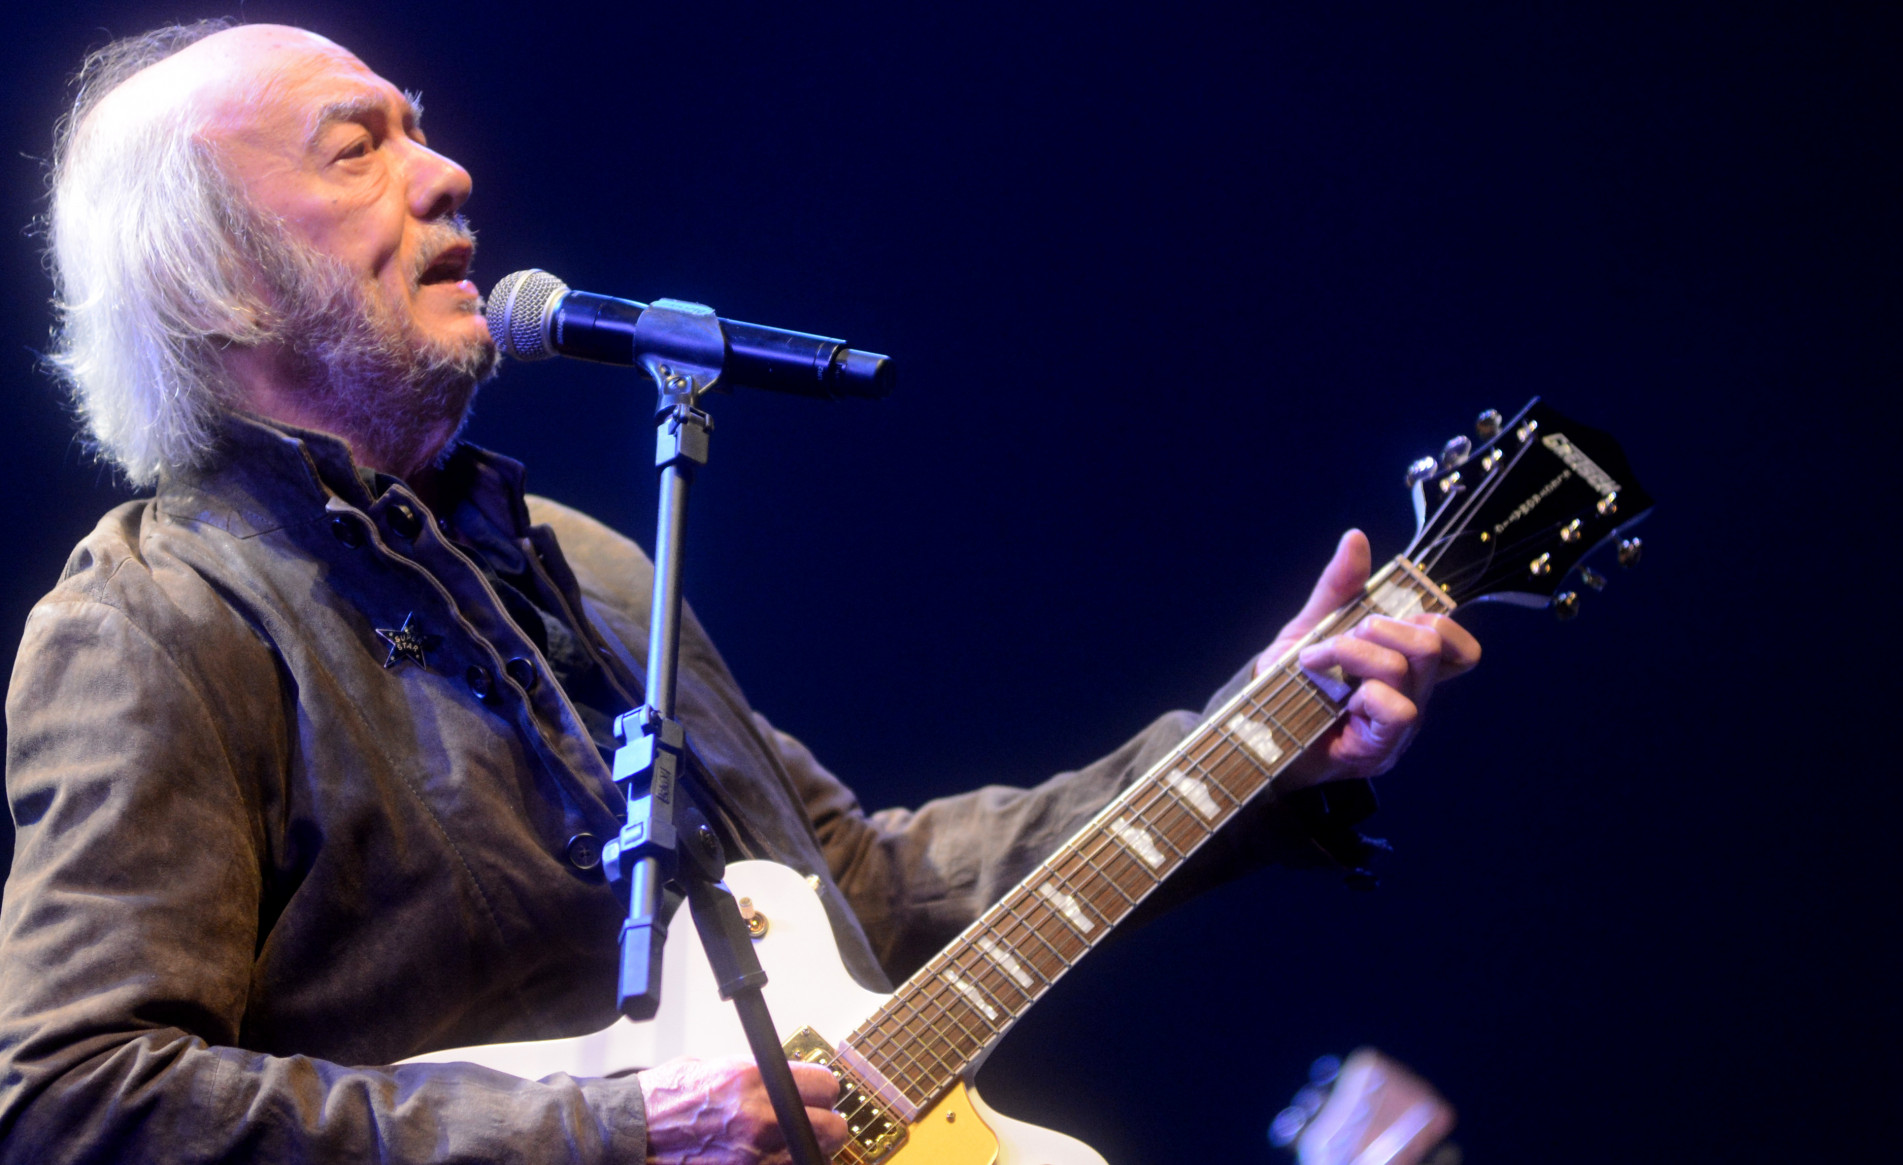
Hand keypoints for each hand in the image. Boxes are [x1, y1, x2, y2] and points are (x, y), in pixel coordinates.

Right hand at [639, 1055, 848, 1164]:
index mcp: (753, 1080)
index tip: (820, 1095)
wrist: (634, 1133)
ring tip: (785, 1144)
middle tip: (813, 1124)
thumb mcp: (719, 1068)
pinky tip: (768, 1159)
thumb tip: (791, 1081)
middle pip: (833, 1128)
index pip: (826, 1085)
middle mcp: (760, 1119)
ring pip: (814, 1158)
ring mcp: (755, 1156)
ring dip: (805, 1151)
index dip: (824, 1091)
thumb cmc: (667, 1100)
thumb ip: (760, 1076)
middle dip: (826, 1126)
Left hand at [1255, 530, 1479, 789]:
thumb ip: (1338, 588)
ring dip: (1354, 654)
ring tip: (1315, 661)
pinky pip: (1398, 710)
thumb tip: (1356, 538)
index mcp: (1406, 668)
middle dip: (1380, 626)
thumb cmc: (1290, 684)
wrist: (1253, 734)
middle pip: (1433, 642)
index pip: (1458, 645)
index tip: (1379, 616)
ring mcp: (1401, 729)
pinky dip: (1365, 692)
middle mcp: (1413, 697)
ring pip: (1407, 668)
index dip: (1435, 618)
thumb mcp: (1311, 628)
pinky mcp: (1381, 750)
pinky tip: (1335, 697)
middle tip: (1337, 639)